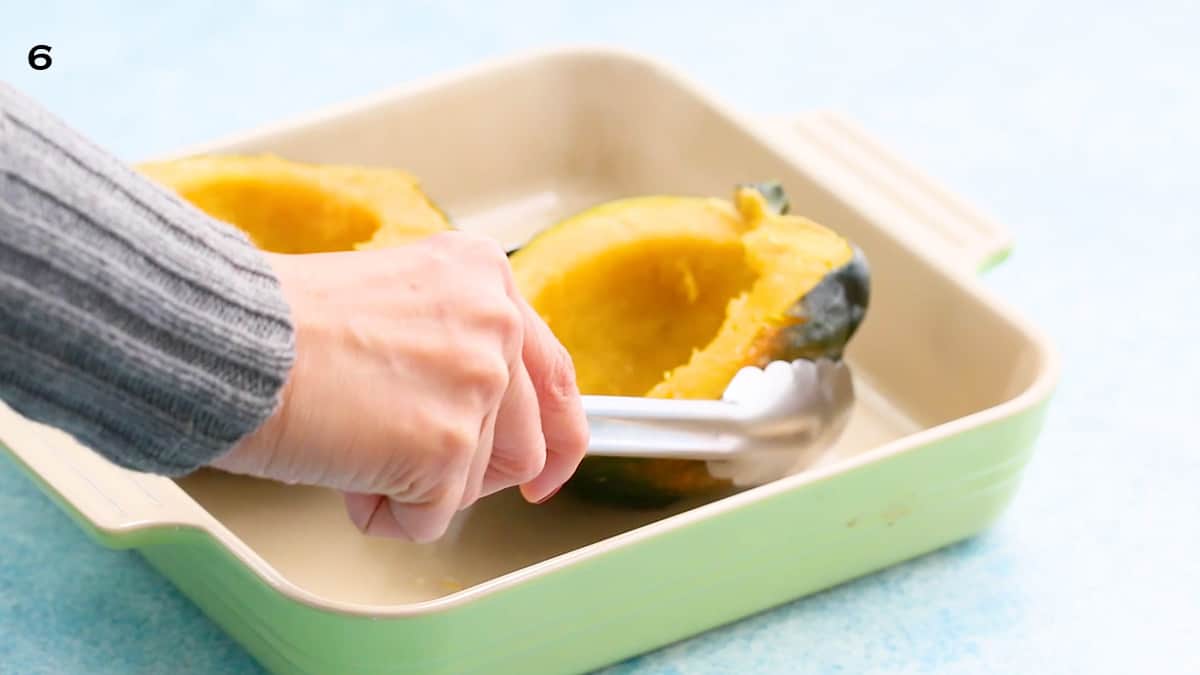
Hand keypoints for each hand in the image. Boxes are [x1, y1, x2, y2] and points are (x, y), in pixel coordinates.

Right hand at [210, 232, 588, 541]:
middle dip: (472, 474)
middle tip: (412, 470)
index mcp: (486, 277)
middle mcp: (496, 323)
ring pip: (480, 484)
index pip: (554, 374)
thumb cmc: (284, 324)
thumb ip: (458, 343)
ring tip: (354, 446)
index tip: (546, 471)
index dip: (557, 437)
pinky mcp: (447, 444)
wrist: (229, 337)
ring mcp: (478, 383)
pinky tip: (344, 472)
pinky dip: (387, 515)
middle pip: (526, 445)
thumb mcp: (400, 300)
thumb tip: (488, 415)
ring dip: (418, 487)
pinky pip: (434, 520)